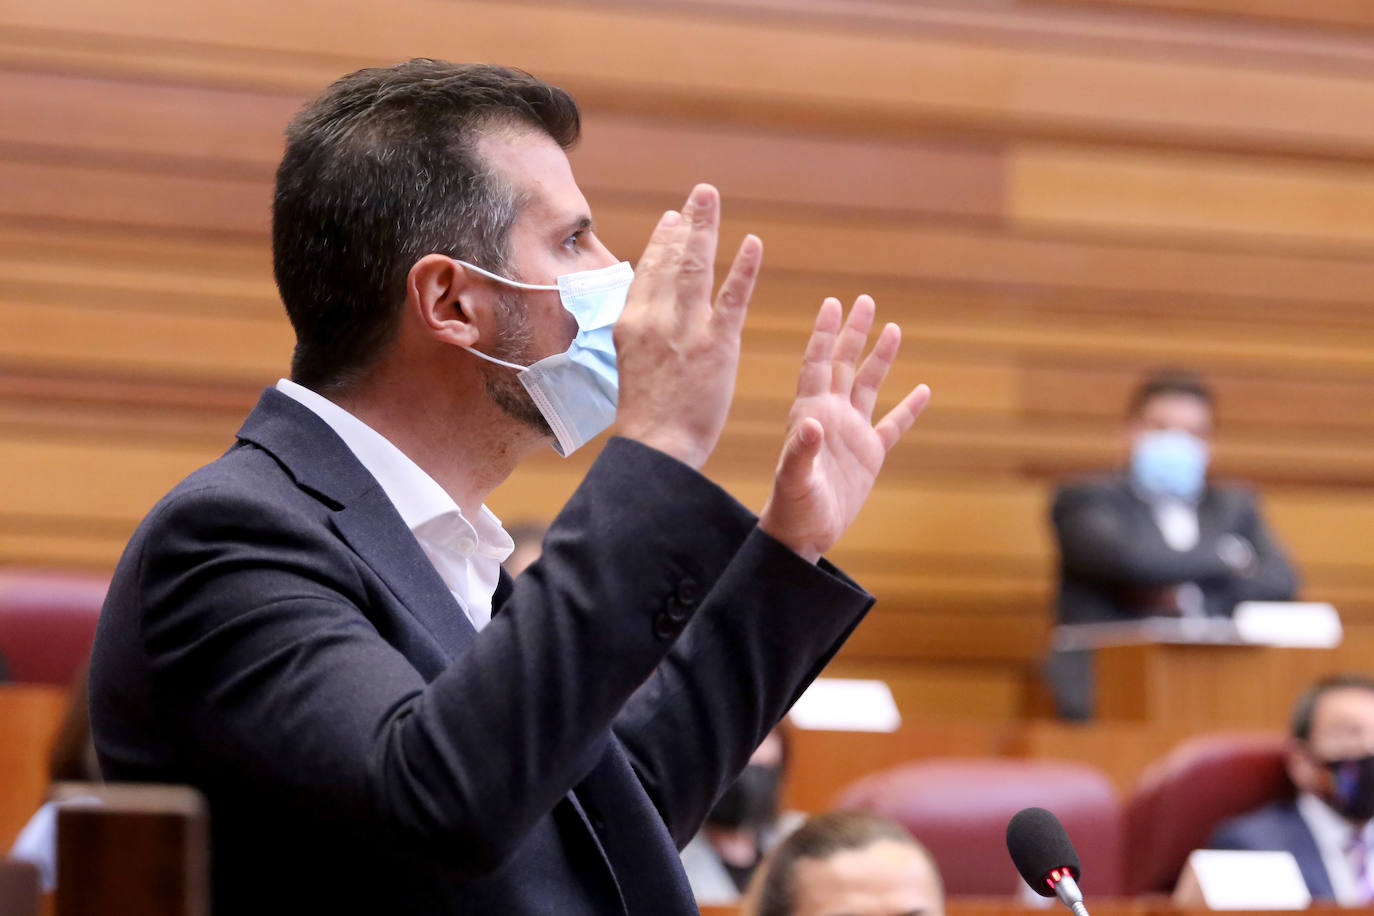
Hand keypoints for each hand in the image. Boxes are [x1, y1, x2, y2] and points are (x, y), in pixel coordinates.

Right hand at [614, 184, 762, 468]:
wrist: (657, 447)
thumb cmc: (647, 417)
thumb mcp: (631, 367)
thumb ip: (641, 336)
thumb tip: (646, 316)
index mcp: (630, 324)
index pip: (647, 272)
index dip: (661, 242)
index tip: (672, 218)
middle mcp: (654, 319)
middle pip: (670, 260)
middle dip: (686, 223)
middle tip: (700, 194)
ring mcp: (685, 329)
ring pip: (695, 267)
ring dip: (705, 228)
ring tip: (712, 198)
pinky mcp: (716, 345)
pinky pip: (732, 298)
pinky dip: (743, 268)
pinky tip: (752, 243)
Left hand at [759, 296, 930, 562]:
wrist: (804, 533)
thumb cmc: (792, 506)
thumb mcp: (794, 479)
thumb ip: (800, 451)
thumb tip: (811, 423)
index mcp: (809, 412)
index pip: (817, 364)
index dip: (824, 334)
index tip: (832, 303)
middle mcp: (831, 415)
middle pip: (844, 364)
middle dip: (853, 332)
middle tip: (864, 300)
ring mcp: (851, 433)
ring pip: (868, 386)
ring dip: (880, 359)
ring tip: (894, 328)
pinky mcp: (869, 455)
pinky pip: (893, 425)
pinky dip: (908, 408)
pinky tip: (923, 389)